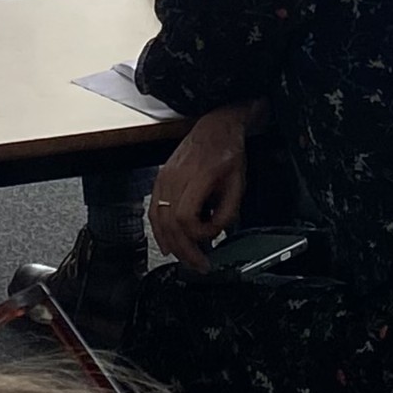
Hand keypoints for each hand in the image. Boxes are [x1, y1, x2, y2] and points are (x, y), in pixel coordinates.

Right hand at [149, 105, 254, 270]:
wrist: (215, 128)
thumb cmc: (227, 153)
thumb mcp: (238, 183)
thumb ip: (227, 211)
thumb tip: (215, 232)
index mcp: (198, 176)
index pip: (185, 216)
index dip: (198, 234)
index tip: (212, 239)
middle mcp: (175, 176)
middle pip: (169, 223)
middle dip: (184, 249)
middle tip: (198, 264)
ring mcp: (164, 177)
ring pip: (158, 219)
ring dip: (171, 243)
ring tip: (185, 258)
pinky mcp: (160, 180)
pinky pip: (153, 210)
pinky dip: (159, 230)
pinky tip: (167, 243)